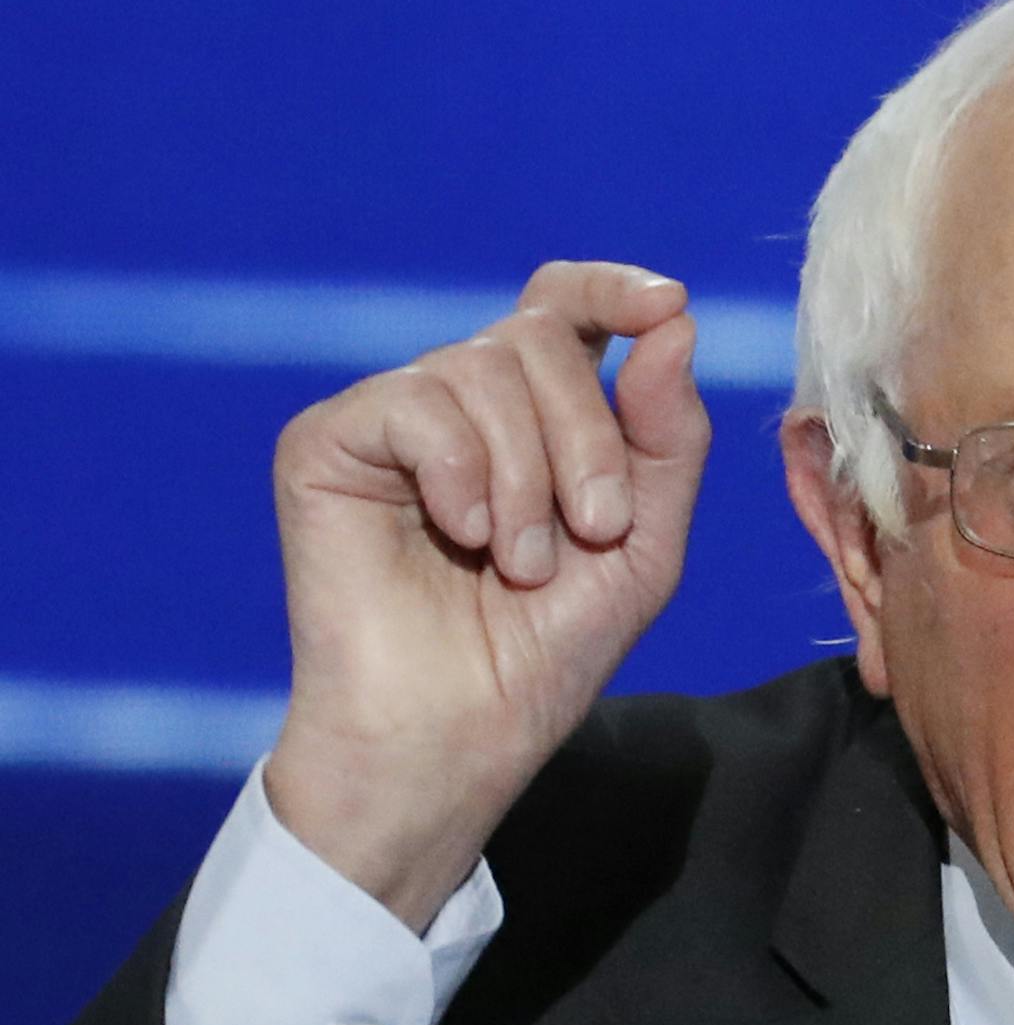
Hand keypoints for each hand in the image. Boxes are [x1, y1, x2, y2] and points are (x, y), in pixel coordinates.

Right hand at [263, 260, 711, 930]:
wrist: (461, 735)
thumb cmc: (546, 654)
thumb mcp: (644, 545)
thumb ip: (667, 436)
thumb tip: (674, 322)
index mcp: (537, 419)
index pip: (566, 307)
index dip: (614, 289)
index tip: (666, 304)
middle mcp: (463, 404)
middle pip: (541, 337)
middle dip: (589, 437)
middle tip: (595, 532)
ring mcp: (394, 419)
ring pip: (482, 366)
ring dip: (529, 476)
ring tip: (522, 565)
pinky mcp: (329, 444)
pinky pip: (415, 402)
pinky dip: (461, 472)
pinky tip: (461, 537)